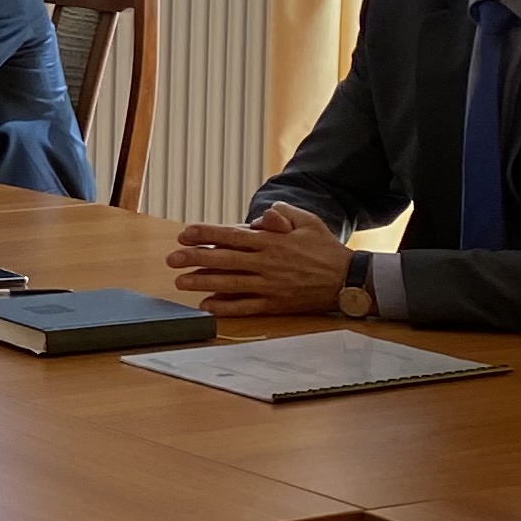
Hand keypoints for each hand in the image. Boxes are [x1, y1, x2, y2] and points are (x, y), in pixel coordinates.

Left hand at [167, 205, 351, 317]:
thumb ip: (283, 213)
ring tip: (181, 281)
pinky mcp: (276, 304)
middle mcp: (268, 262)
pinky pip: (246, 306)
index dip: (206, 235)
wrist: (348, 280)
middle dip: (195, 258)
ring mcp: (271, 285)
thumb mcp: (308, 222)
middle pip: (225, 259)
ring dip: (203, 282)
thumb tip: (262, 215)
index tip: (184, 234)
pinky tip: (207, 306)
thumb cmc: (326, 249)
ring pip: (230, 283)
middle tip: (172, 259)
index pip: (232, 235)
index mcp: (273, 241)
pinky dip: (226, 307)